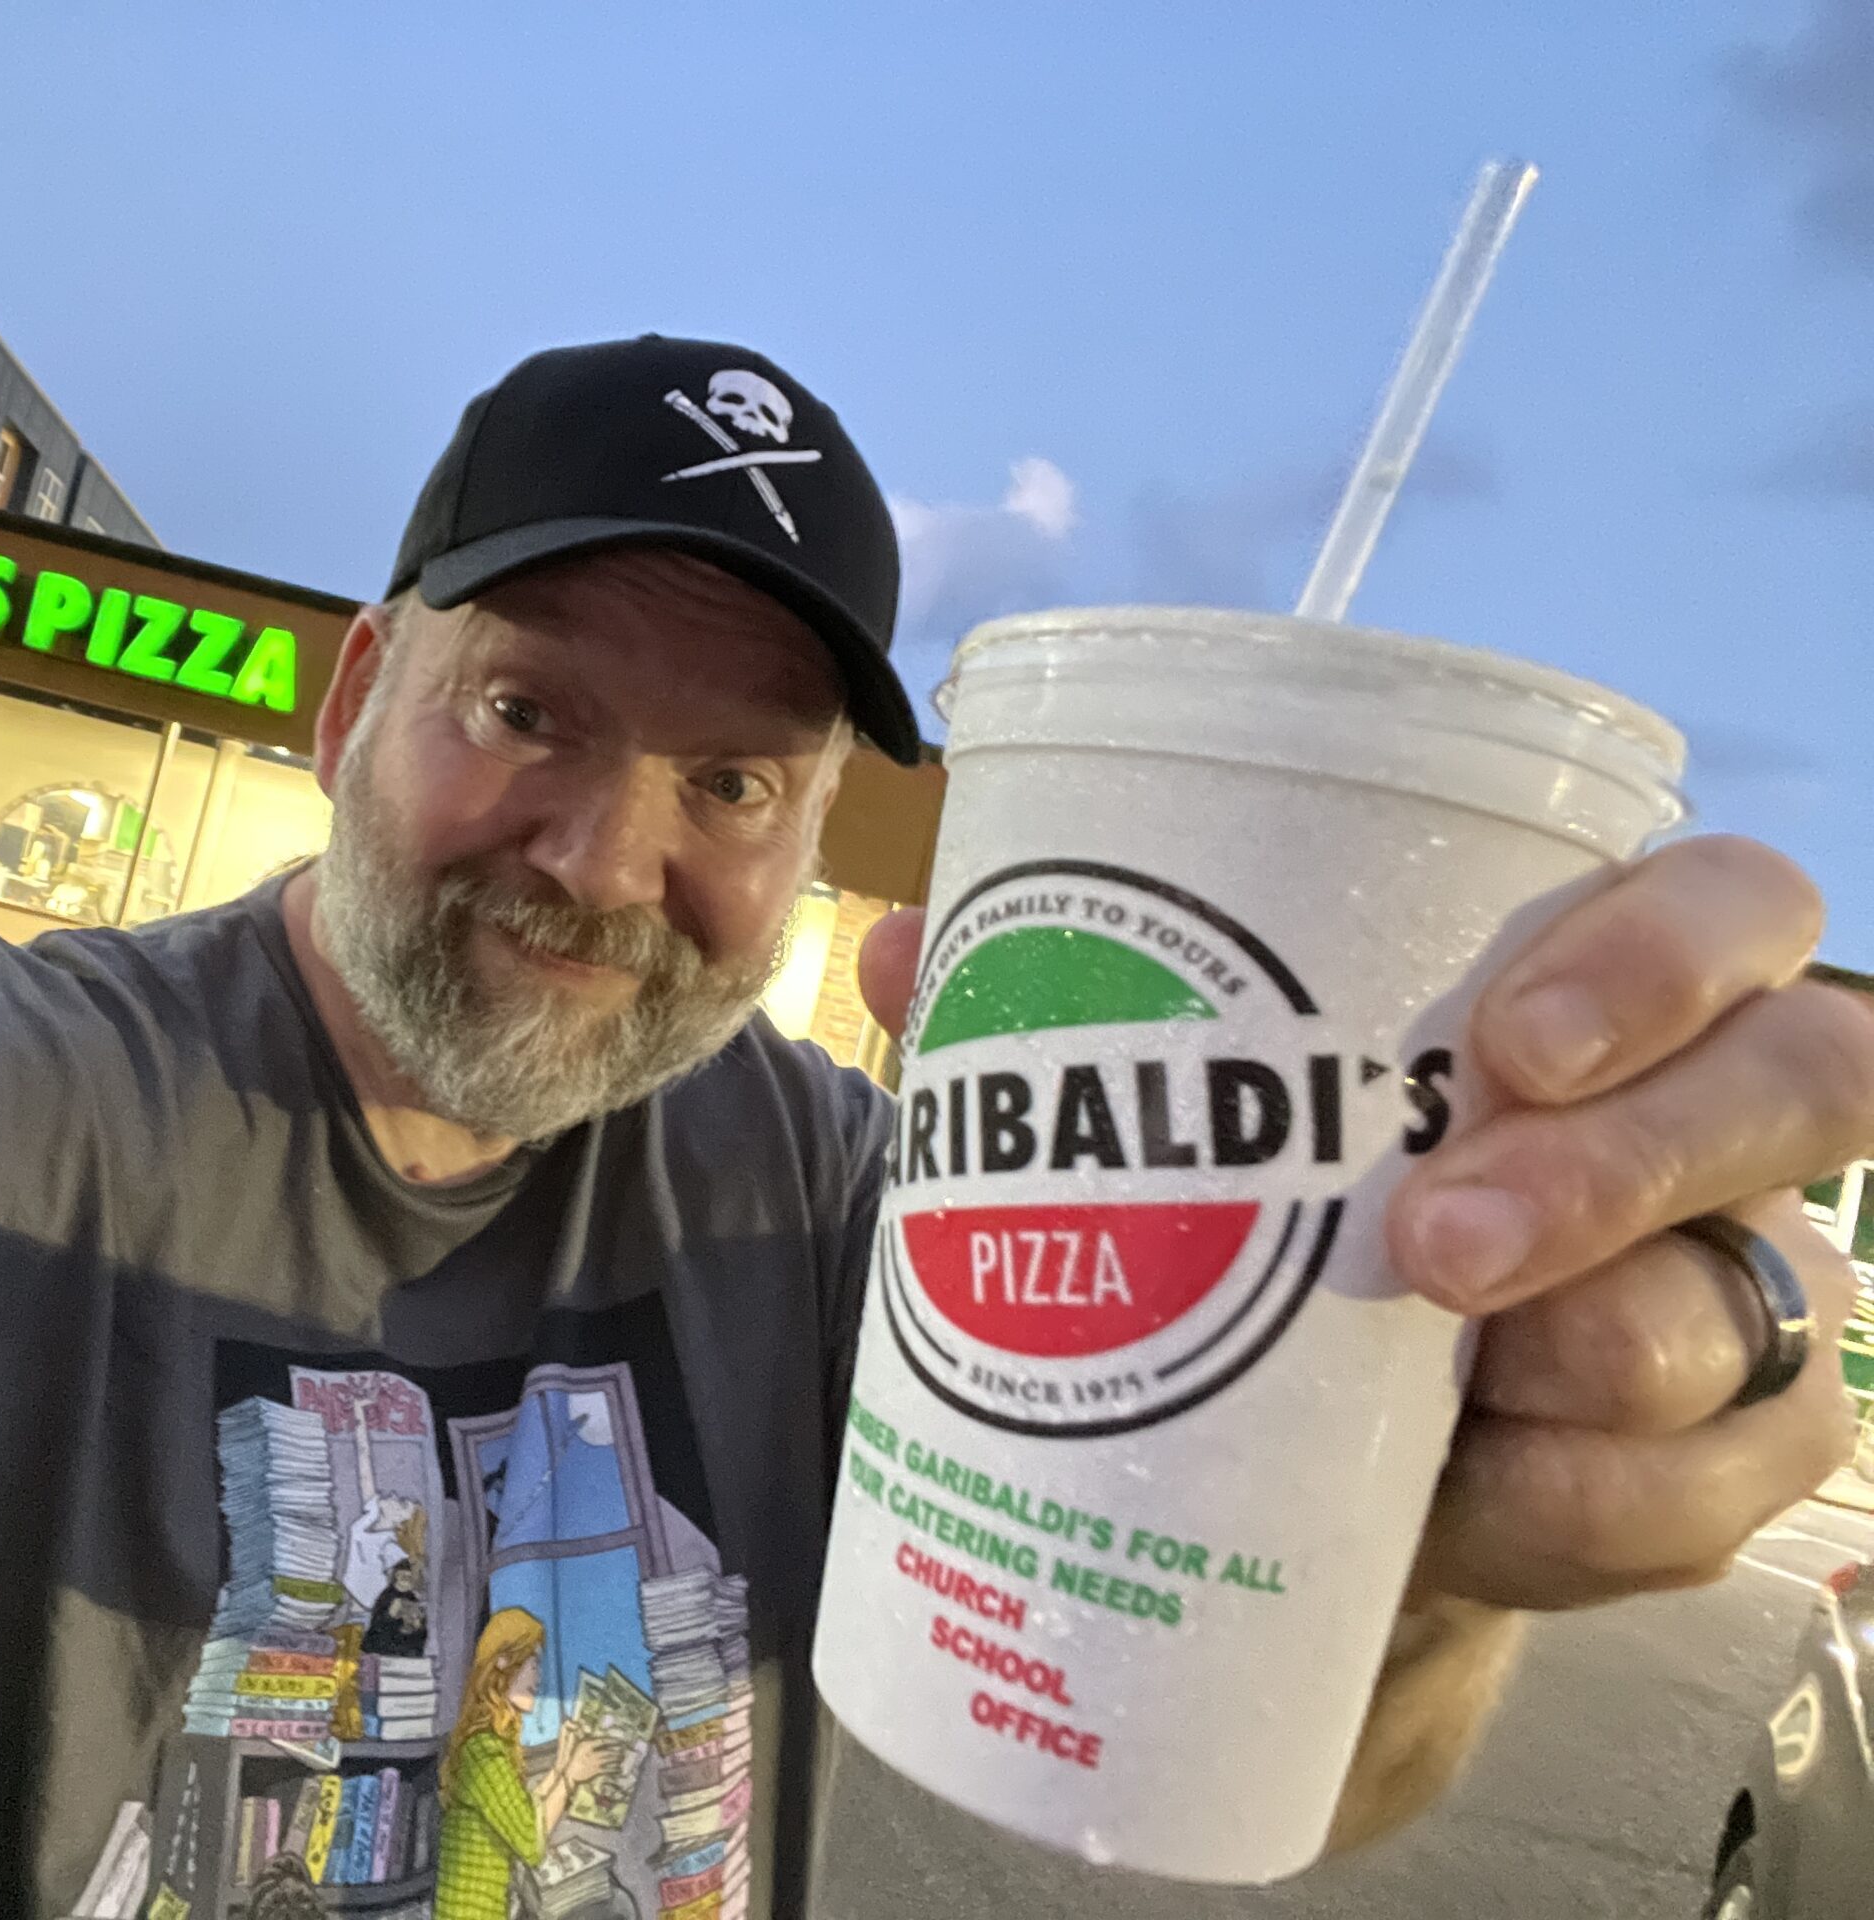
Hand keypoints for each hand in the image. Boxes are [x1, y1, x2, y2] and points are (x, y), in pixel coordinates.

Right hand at [553, 1722, 621, 1789]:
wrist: (569, 1774)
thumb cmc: (574, 1759)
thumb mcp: (579, 1747)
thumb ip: (587, 1740)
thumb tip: (594, 1732)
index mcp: (586, 1745)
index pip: (602, 1741)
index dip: (612, 1740)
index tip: (619, 1740)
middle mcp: (591, 1753)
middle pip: (607, 1751)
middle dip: (616, 1750)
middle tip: (623, 1749)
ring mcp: (593, 1763)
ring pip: (608, 1760)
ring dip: (616, 1759)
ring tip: (622, 1757)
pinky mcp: (595, 1772)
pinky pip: (607, 1770)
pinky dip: (614, 1769)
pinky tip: (619, 1769)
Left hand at [855, 837, 1871, 1610]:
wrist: (1305, 1473)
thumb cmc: (1267, 1228)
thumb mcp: (1174, 1127)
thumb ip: (1058, 1023)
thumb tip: (917, 948)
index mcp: (1600, 997)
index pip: (1730, 911)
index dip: (1668, 952)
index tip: (1509, 1039)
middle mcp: (1706, 1131)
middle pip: (1802, 1083)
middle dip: (1632, 1159)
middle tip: (1436, 1241)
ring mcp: (1726, 1301)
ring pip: (1758, 1304)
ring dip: (1611, 1342)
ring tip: (1459, 1373)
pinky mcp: (1705, 1468)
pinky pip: (1723, 1487)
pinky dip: (1607, 1500)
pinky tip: (1490, 1496)